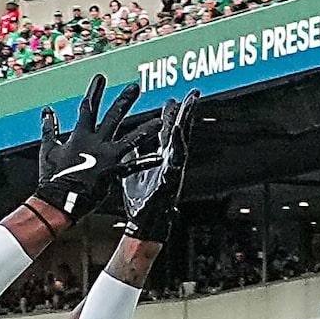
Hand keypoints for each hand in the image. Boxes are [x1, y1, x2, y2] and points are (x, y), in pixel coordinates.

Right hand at [32, 73, 155, 218]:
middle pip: (113, 117)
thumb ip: (50, 128)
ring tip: (159, 121)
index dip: (95, 92)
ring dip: (145, 130)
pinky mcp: (113, 172)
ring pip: (130, 140)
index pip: (88, 108)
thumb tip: (47, 110)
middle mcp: (96, 142)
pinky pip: (133, 166)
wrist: (58, 200)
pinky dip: (147, 162)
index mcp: (81, 136)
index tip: (101, 78)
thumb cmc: (52, 177)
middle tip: (135, 87)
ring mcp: (106, 157)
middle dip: (124, 101)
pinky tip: (160, 157)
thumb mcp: (48, 149)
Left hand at [118, 89, 195, 239]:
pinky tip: (178, 135)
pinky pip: (175, 160)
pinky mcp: (171, 180)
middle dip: (186, 113)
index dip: (171, 116)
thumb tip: (127, 144)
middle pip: (180, 132)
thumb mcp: (133, 172)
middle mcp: (170, 161)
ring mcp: (173, 170)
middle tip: (192, 95)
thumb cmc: (141, 201)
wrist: (144, 224)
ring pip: (182, 142)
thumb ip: (132, 156)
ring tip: (190, 108)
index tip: (173, 99)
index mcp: (161, 158)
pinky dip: (177, 147)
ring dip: (186, 124)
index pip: (167, 133)